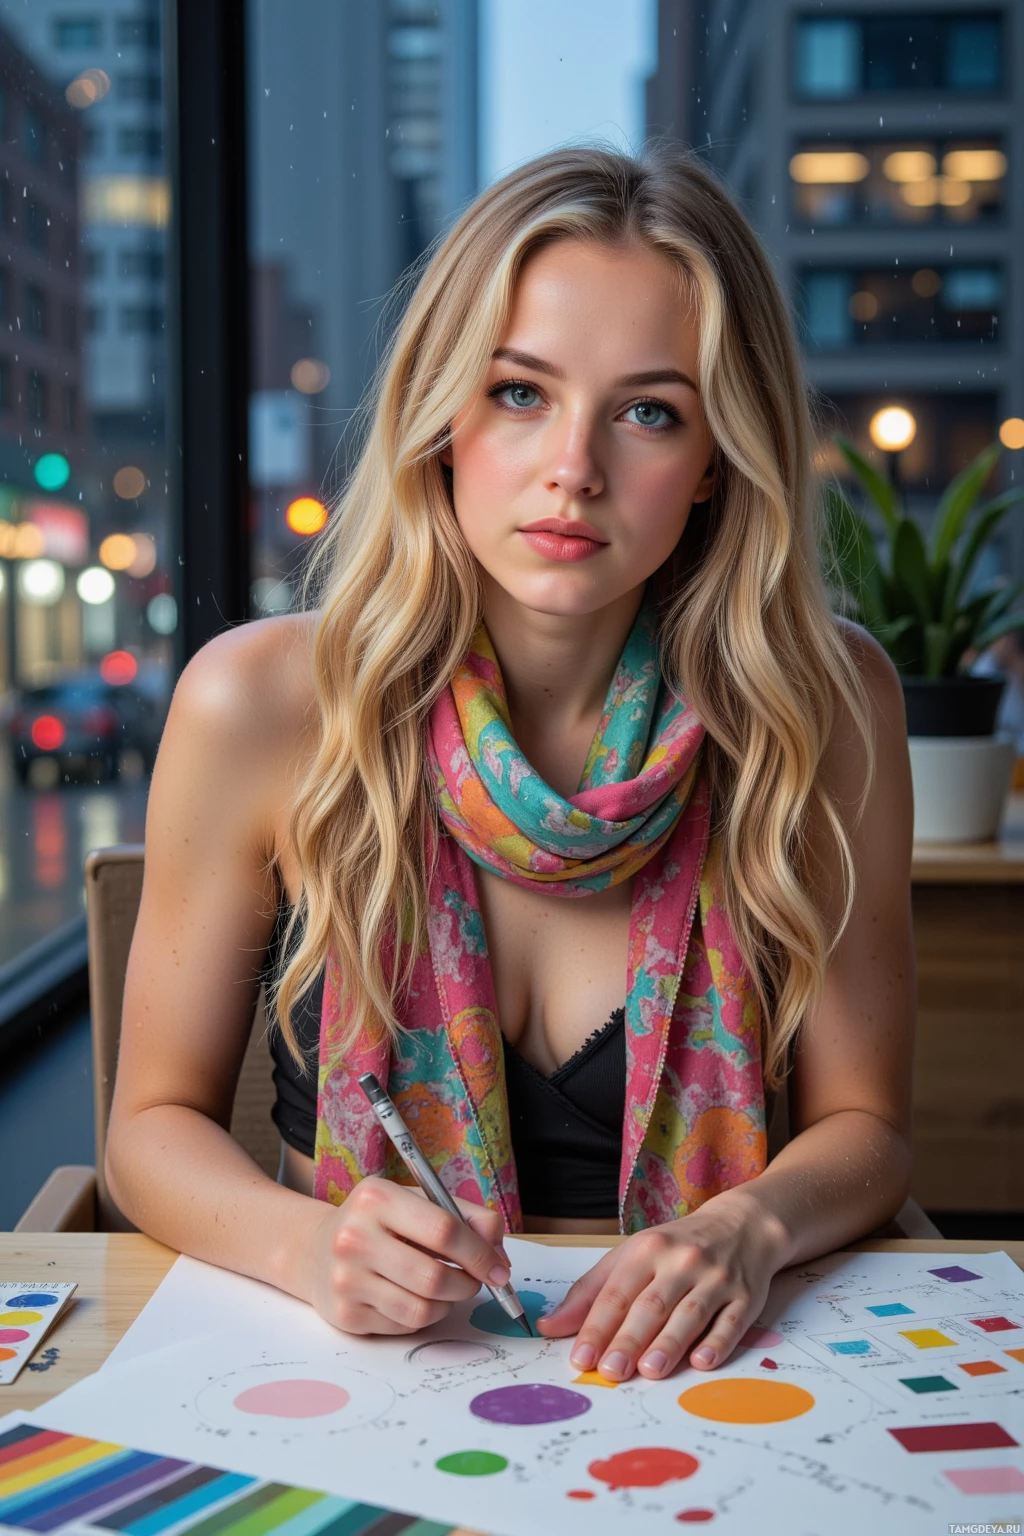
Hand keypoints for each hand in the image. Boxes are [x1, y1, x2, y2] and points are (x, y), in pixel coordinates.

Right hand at [307, 1177, 509, 1334]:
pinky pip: (404, 1325)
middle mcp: (355, 1237)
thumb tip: (500, 1258)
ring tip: (445, 1288)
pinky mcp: (345, 1314)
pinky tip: (415, 1297)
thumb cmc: (379, 1223)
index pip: (444, 1229)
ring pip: (422, 1308)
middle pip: (434, 1277)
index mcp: (377, 1197)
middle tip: (475, 1282)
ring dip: (447, 1303)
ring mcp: (346, 1279)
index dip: (480, 1253)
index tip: (499, 1268)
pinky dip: (423, 1315)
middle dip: (467, 1284)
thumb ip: (466, 1217)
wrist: (315, 1250)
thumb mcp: (417, 1202)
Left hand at [536, 1189, 787, 1380]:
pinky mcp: (746, 1297)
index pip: (617, 1292)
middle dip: (629, 1339)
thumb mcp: (631, 1256)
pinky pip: (731, 1322)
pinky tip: (702, 1363)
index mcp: (648, 1249)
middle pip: (652, 1305)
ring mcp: (716, 1279)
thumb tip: (550, 1327)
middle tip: (610, 1371)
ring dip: (669, 1344)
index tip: (581, 1357)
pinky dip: (717, 1343)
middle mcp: (681, 1261)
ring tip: (649, 1371)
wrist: (742, 1225)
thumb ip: (591, 1292)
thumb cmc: (676, 1247)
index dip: (597, 1326)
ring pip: (690, 1315)